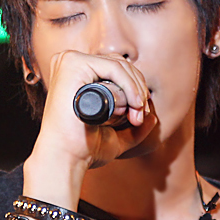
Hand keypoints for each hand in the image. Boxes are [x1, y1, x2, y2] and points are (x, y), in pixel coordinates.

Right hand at [31, 50, 156, 171]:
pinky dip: (129, 86)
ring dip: (135, 90)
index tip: (141, 114)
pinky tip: (134, 104)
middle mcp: (69, 62)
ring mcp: (69, 61)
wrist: (67, 158)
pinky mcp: (73, 64)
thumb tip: (153, 118)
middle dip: (138, 89)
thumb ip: (134, 129)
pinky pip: (113, 68)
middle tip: (140, 115)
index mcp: (76, 74)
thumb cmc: (84, 149)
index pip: (115, 68)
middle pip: (119, 64)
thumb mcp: (114, 137)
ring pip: (119, 65)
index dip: (135, 88)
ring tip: (136, 115)